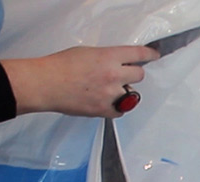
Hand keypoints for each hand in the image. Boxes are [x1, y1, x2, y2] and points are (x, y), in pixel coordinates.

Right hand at [1, 46, 160, 117]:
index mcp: (109, 57)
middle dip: (133, 75)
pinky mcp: (104, 109)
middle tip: (123, 75)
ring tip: (107, 89)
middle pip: (139, 75)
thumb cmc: (60, 66)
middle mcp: (113, 75)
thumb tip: (116, 63)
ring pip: (131, 94)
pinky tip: (106, 102)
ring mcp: (110, 94)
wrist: (45, 84)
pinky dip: (116, 107)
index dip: (149, 55)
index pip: (139, 55)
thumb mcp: (87, 52)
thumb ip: (106, 58)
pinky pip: (121, 111)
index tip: (153, 56)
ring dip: (124, 92)